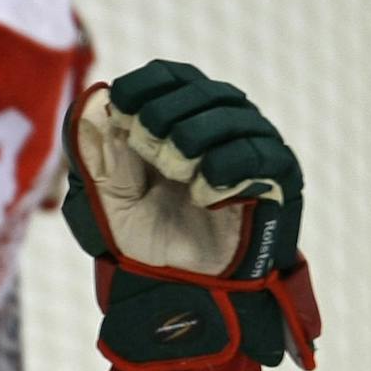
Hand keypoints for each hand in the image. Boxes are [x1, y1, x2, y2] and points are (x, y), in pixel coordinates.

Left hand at [61, 60, 319, 370]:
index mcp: (184, 120)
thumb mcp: (110, 200)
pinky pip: (257, 156)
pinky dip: (225, 169)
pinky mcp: (279, 179)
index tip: (122, 105)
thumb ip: (98, 154)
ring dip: (193, 137)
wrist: (190, 293)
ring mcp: (255, 149)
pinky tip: (204, 195)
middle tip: (145, 144)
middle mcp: (224, 126)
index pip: (173, 77)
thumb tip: (92, 101)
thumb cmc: (154, 242)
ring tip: (175, 171)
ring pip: (232, 116)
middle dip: (164, 112)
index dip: (146, 84)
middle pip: (202, 91)